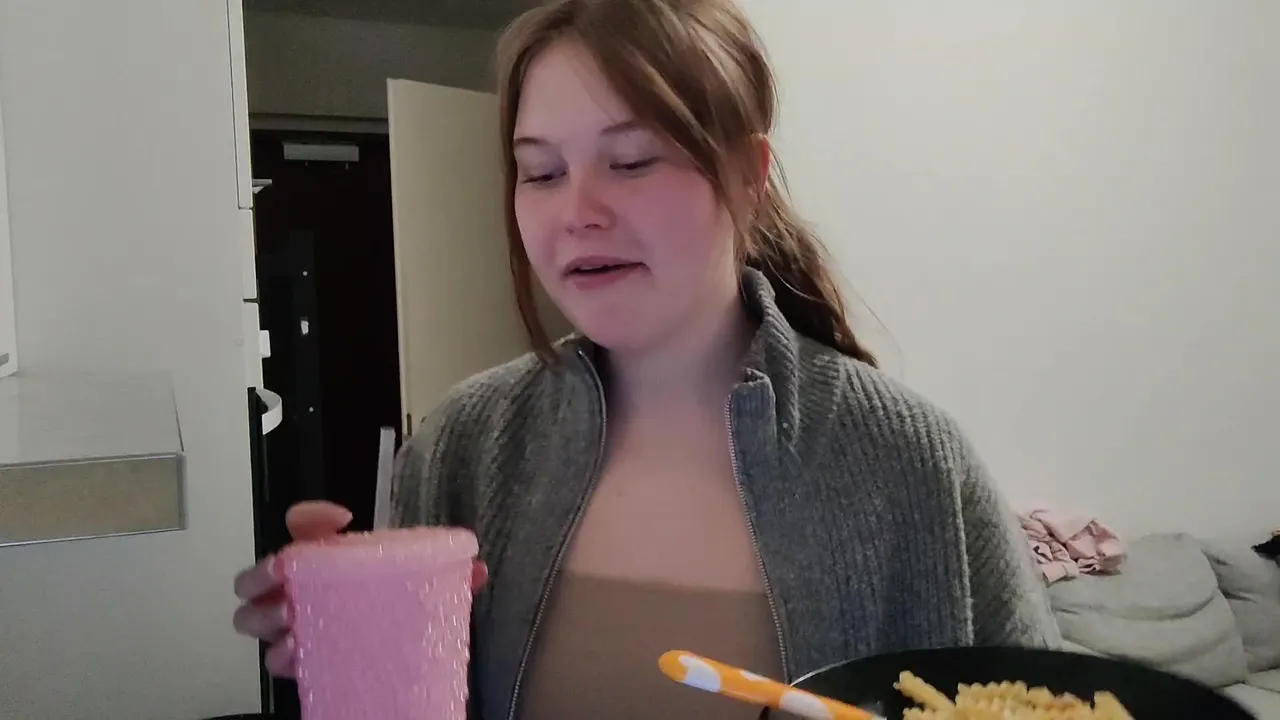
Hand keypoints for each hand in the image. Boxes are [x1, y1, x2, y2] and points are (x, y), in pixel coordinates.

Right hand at [232, 500, 488, 676]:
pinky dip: (286, 656)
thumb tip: (476, 569)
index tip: (338, 520)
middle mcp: (302, 591)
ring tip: (292, 620)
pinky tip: (301, 652)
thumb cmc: (395, 605)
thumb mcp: (418, 583)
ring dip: (267, 616)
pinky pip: (279, 660)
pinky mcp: (303, 661)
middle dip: (261, 576)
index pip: (302, 525)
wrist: (399, 649)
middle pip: (253, 577)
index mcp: (327, 561)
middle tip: (285, 577)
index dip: (311, 518)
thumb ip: (445, 574)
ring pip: (253, 619)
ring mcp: (296, 626)